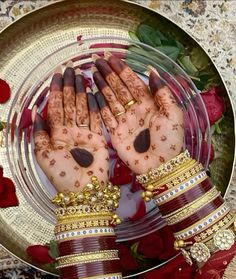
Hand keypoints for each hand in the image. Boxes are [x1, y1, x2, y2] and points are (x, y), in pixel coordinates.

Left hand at [33, 64, 108, 192]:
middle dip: (70, 87)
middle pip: (70, 105)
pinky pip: (97, 120)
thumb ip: (39, 133)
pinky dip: (96, 107)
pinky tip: (94, 93)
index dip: (56, 91)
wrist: (83, 190)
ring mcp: (85, 135)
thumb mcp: (43, 154)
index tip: (57, 75)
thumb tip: (35, 112)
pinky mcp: (99, 140)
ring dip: (82, 93)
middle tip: (71, 69)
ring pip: (83, 109)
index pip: (56, 108)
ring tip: (82, 76)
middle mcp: (70, 132)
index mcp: (56, 135)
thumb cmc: (62, 174)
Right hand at [92, 53, 183, 174]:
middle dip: (109, 74)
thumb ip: (162, 92)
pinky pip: (106, 116)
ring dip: (102, 86)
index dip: (122, 70)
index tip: (111, 57)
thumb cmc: (170, 141)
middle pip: (120, 88)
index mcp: (149, 104)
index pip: (133, 83)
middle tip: (97, 60)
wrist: (161, 166)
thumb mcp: (172, 114)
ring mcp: (125, 122)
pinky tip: (92, 94)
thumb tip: (152, 71)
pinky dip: (99, 105)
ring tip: (93, 73)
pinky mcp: (116, 134)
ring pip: (111, 100)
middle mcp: (135, 110)